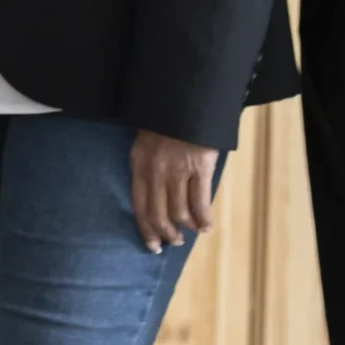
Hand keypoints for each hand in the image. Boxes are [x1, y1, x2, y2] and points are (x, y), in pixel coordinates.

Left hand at [130, 129, 220, 251]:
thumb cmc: (163, 121)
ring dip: (186, 227)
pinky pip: (200, 203)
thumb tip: (154, 198)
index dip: (145, 229)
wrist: (184, 99)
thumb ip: (146, 168)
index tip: (151, 245)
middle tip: (173, 242)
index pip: (139, 206)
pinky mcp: (200, 168)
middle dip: (166, 233)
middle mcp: (156, 171)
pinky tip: (205, 225)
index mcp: (139, 164)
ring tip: (191, 232)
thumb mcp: (144, 142)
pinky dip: (203, 219)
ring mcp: (178, 170)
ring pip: (180, 212)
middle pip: (159, 214)